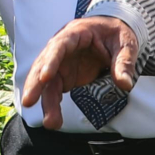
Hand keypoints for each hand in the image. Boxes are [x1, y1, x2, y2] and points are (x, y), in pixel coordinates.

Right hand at [18, 16, 137, 131]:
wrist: (113, 32)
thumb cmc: (117, 33)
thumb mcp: (126, 44)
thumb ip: (124, 63)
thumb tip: (125, 84)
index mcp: (75, 33)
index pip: (58, 46)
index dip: (50, 61)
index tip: (44, 78)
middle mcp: (62, 48)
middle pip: (44, 65)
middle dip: (36, 84)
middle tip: (29, 102)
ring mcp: (61, 63)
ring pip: (47, 82)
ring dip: (45, 101)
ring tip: (50, 123)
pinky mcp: (64, 76)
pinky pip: (53, 90)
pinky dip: (52, 104)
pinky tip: (52, 119)